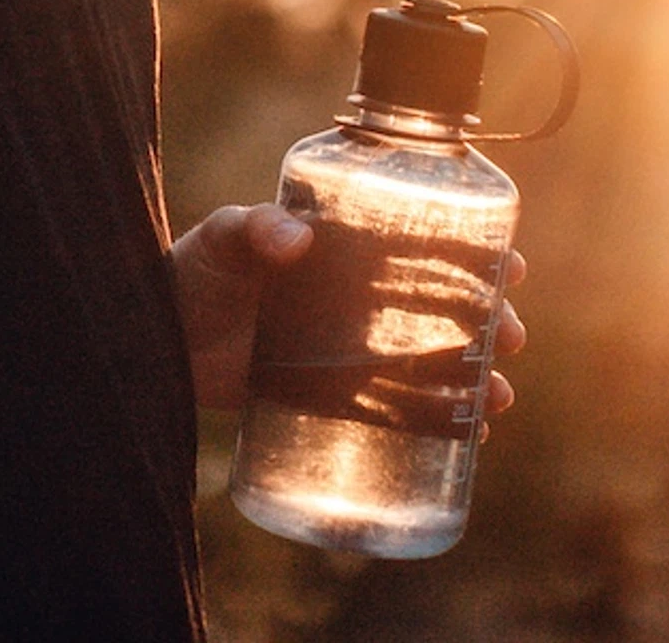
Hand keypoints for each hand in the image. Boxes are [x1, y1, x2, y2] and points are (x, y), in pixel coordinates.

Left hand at [169, 204, 528, 419]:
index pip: (427, 238)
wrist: (155, 341)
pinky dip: (441, 422)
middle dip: (493, 322)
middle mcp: (361, 296)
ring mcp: (353, 349)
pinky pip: (403, 409)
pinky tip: (469, 438)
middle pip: (447, 305)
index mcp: (349, 245)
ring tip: (499, 399)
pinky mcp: (336, 396)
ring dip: (478, 378)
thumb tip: (294, 241)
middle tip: (513, 338)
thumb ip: (253, 229)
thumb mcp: (223, 239)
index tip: (511, 266)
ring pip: (436, 361)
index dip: (478, 250)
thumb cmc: (191, 274)